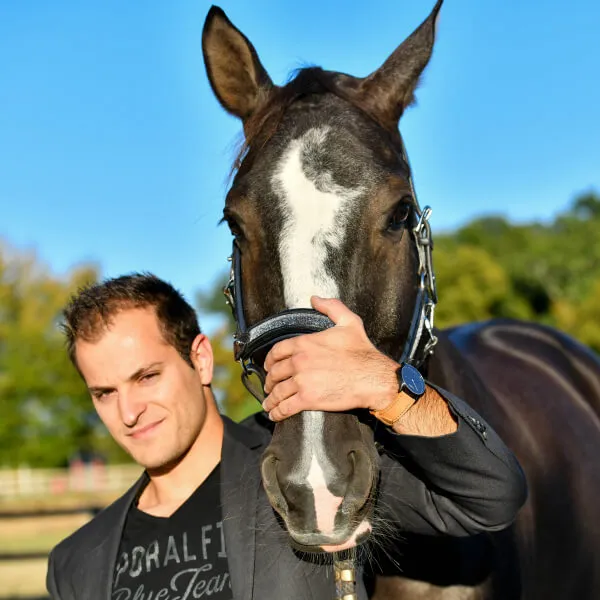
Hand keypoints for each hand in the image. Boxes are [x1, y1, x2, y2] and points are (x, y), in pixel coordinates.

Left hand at [262, 296, 397, 420]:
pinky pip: (285, 407)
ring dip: (271, 399)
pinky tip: (275, 414)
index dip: (269, 360)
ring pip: (278, 391)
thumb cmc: (363, 352)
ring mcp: (302, 381)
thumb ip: (331, 307)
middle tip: (269, 386)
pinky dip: (277, 412)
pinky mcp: (308, 399)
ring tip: (269, 403)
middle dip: (269, 380)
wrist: (374, 378)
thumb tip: (315, 299)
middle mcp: (299, 361)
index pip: (277, 351)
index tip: (269, 366)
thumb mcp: (349, 322)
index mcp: (305, 343)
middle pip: (275, 372)